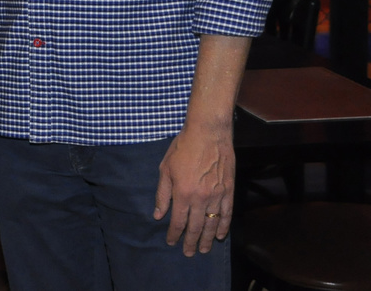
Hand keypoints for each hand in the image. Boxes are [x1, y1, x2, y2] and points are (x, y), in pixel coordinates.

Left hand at [153, 122, 234, 255]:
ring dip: (208, 239)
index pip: (177, 221)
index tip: (171, 243)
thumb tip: (158, 215)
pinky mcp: (229, 191)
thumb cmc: (182, 148)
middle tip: (189, 253)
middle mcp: (200, 198)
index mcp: (182, 193)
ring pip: (212, 223)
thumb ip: (162, 194)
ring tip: (204, 250)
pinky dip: (224, 226)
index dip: (174, 234)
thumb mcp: (165, 169)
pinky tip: (220, 235)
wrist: (207, 133)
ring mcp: (216, 196)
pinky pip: (226, 213)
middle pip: (196, 227)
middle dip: (191, 242)